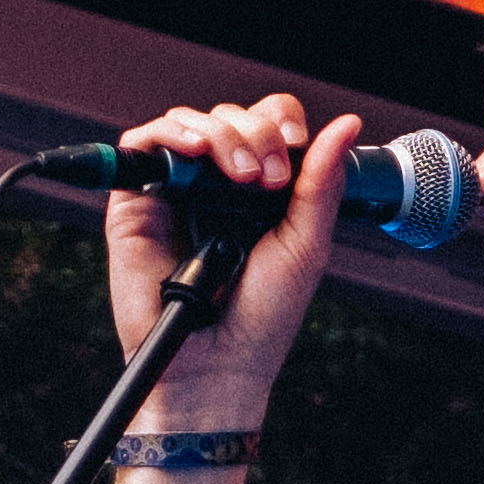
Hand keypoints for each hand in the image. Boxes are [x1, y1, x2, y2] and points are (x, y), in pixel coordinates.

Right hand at [105, 99, 366, 425]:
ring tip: (240, 178)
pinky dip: (169, 134)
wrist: (217, 366)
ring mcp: (175, 192)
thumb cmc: (262, 319)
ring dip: (221, 134)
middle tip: (267, 180)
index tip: (294, 153)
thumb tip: (347, 124)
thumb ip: (322, 182)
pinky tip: (195, 153)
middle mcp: (216, 186)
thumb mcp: (305, 244)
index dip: (280, 125)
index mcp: (259, 192)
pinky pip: (141, 144)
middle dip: (256, 134)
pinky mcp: (136, 204)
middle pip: (232, 117)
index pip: (268, 125)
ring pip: (190, 123)